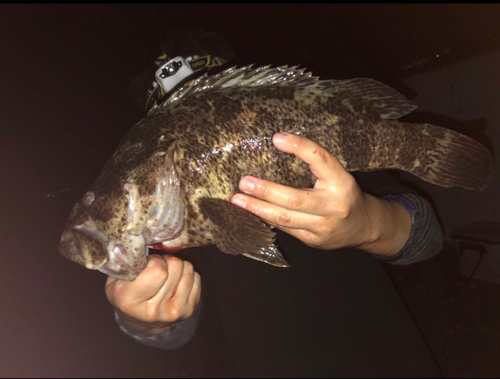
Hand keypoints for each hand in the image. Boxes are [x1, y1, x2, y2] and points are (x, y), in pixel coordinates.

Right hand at [105, 254, 200, 335]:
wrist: (140, 321)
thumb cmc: (126, 293)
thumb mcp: (116, 280)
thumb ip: (126, 264)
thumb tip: (139, 245)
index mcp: (129, 301)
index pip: (158, 271)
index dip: (155, 261)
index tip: (149, 263)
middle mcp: (153, 311)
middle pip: (175, 266)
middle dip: (167, 261)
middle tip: (158, 267)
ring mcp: (173, 312)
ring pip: (188, 269)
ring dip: (178, 267)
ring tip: (166, 274)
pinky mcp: (188, 311)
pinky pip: (196, 278)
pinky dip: (187, 275)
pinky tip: (175, 282)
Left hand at [231, 133, 410, 256]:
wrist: (365, 226)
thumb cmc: (345, 194)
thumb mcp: (338, 175)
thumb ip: (315, 165)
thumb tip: (278, 144)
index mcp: (342, 181)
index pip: (320, 158)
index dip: (299, 146)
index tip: (276, 138)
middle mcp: (334, 205)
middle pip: (294, 198)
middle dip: (265, 190)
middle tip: (243, 182)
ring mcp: (323, 226)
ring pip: (285, 218)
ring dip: (257, 208)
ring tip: (237, 199)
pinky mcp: (313, 240)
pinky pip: (285, 228)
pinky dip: (267, 218)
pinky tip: (252, 210)